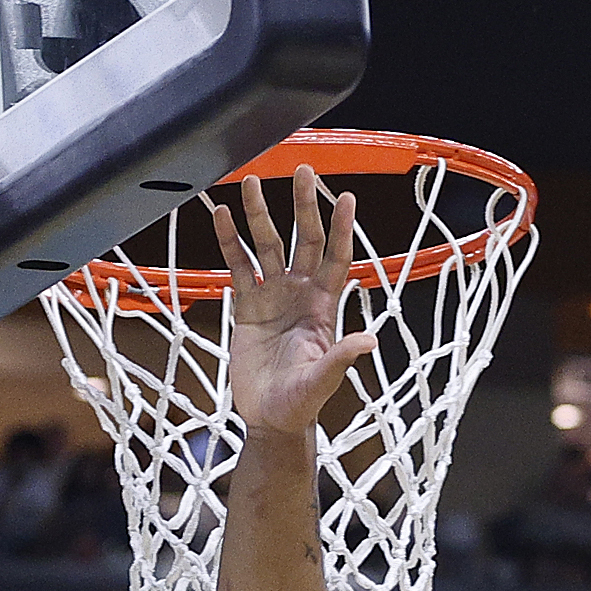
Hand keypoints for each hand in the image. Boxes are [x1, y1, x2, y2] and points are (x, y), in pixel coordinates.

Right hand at [216, 167, 378, 436]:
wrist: (269, 418)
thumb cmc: (301, 403)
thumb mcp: (323, 381)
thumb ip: (341, 358)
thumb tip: (369, 341)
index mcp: (325, 307)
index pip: (336, 258)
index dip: (340, 229)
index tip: (344, 197)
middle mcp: (301, 293)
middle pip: (304, 239)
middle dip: (302, 206)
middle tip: (301, 171)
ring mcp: (274, 296)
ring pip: (267, 245)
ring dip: (260, 215)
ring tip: (250, 183)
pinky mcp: (247, 306)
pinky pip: (238, 266)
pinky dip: (229, 242)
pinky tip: (221, 216)